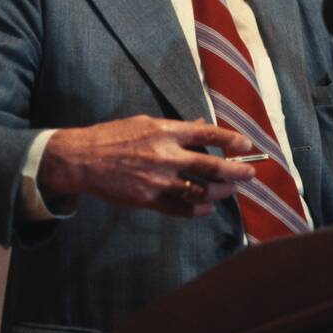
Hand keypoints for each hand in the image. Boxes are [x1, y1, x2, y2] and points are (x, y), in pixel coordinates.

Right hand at [37, 115, 256, 217]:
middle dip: (236, 171)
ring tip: (230, 190)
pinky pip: (181, 208)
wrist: (82, 159)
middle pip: (211, 166)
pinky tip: (207, 207)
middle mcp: (165, 155)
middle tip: (250, 174)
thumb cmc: (113, 137)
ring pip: (201, 190)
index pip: (207, 134)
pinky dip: (198, 209)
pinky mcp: (148, 199)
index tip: (246, 145)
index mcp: (165, 131)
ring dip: (221, 192)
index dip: (231, 140)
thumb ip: (175, 128)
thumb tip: (200, 125)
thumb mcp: (144, 123)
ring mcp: (158, 180)